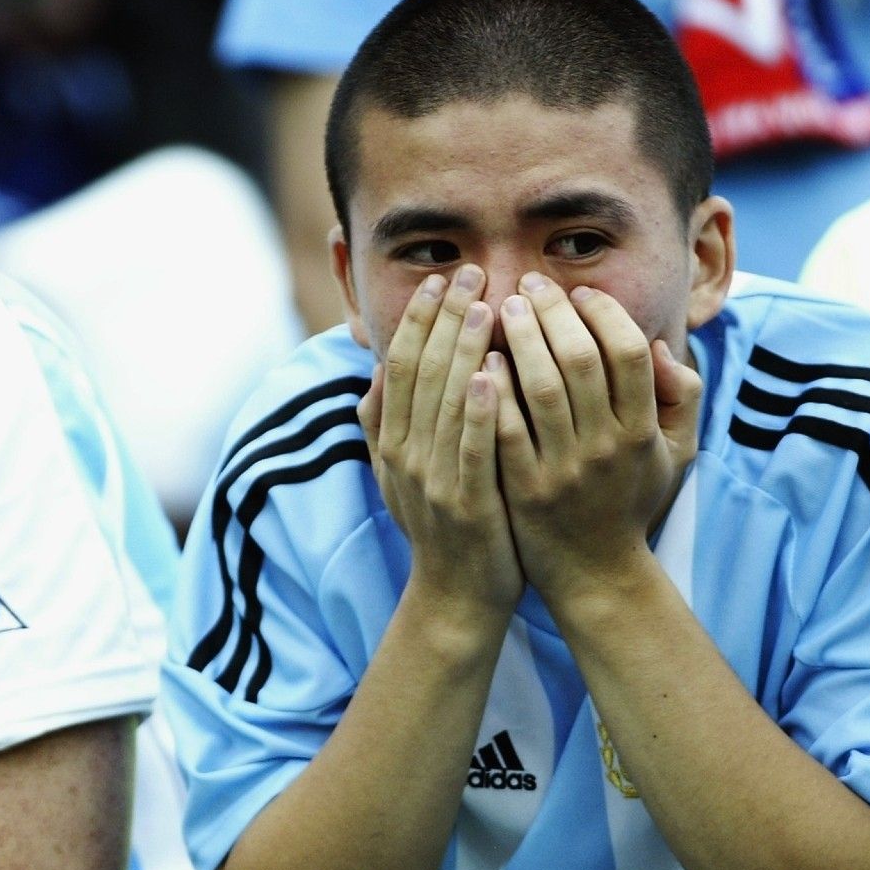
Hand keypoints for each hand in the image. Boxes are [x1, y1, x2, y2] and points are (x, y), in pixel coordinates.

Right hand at [367, 264, 522, 613]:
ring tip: (485, 306)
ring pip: (447, 402)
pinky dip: (480, 410)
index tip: (441, 278)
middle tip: (471, 272)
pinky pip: (473, 448)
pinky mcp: (466, 503)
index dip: (418, 319)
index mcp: (392, 442)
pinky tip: (494, 375)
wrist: (456, 596)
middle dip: (445, 318)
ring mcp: (433, 479)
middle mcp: (405, 455)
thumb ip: (383, 424)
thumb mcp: (397, 473)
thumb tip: (375, 371)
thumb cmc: (441, 527)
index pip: (401, 366)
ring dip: (464, 351)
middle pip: (422, 372)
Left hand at [493, 273, 701, 600]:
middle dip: (553, 314)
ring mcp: (564, 469)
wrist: (594, 573)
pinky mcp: (524, 490)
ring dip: (520, 340)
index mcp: (642, 432)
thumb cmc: (629, 501)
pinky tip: (478, 361)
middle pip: (582, 360)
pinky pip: (505, 431)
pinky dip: (492, 392)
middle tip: (528, 285)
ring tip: (499, 307)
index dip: (604, 314)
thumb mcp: (674, 454)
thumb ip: (680, 398)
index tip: (578, 293)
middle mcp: (607, 447)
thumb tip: (660, 345)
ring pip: (542, 388)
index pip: (629, 354)